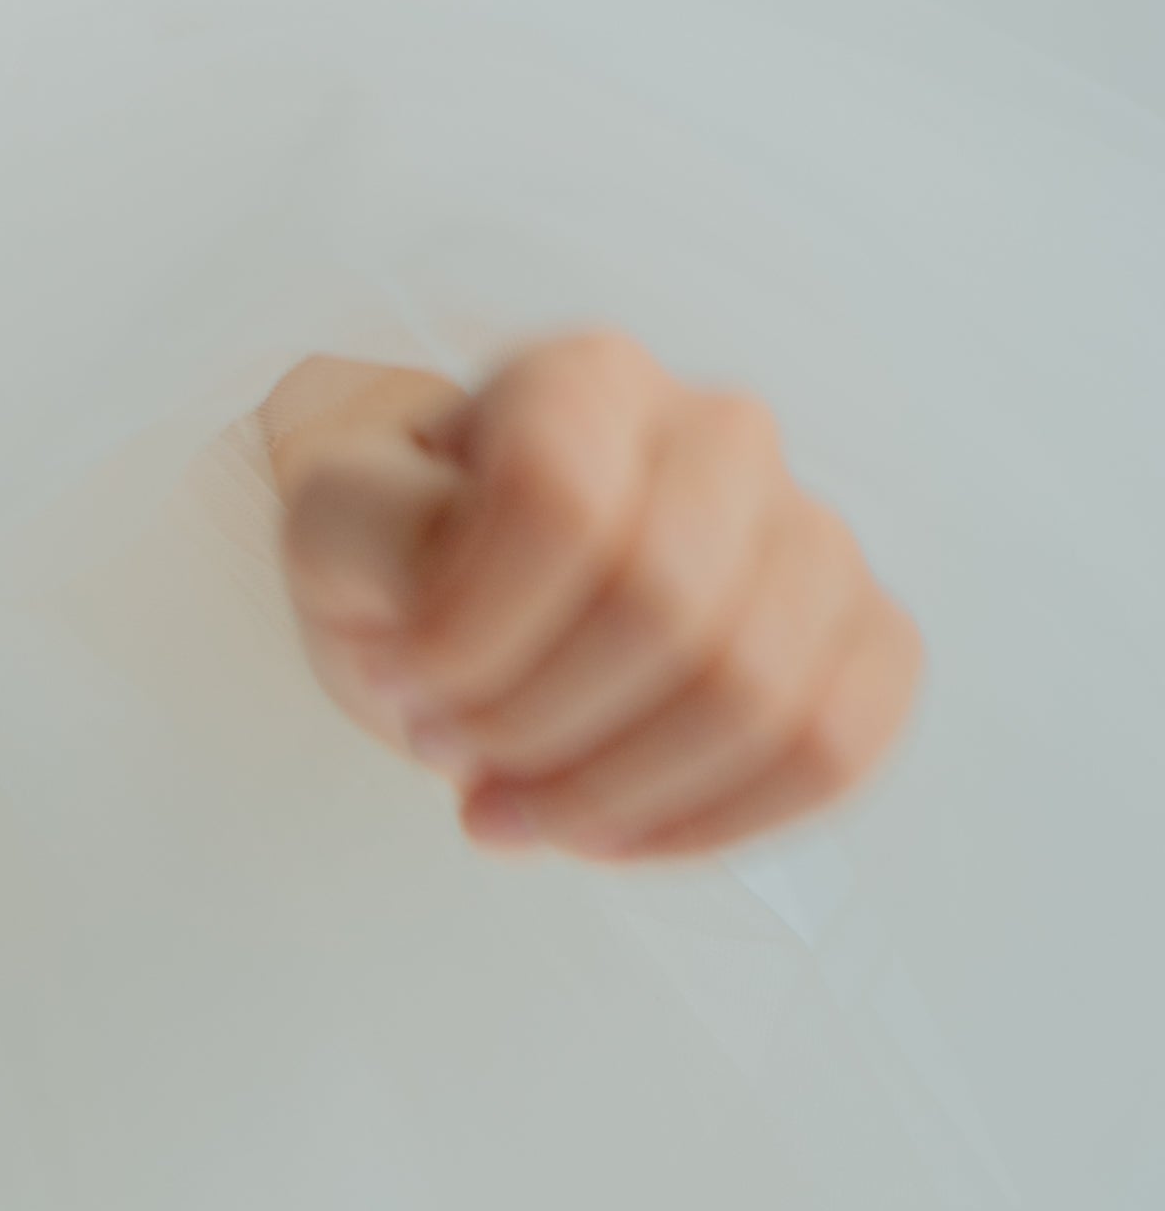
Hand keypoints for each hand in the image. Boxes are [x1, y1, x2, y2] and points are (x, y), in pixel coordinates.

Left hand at [259, 333, 922, 863]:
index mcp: (588, 377)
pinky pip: (838, 751)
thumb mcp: (339, 523)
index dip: (475, 626)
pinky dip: (715, 826)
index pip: (562, 499)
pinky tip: (614, 834)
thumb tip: (443, 602)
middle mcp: (721, 433)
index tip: (403, 679)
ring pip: (763, 693)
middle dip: (538, 723)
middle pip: (668, 603)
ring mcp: (813, 533)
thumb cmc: (414, 554)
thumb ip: (368, 529)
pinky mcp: (870, 635)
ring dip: (617, 792)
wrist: (483, 601)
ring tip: (520, 807)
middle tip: (452, 752)